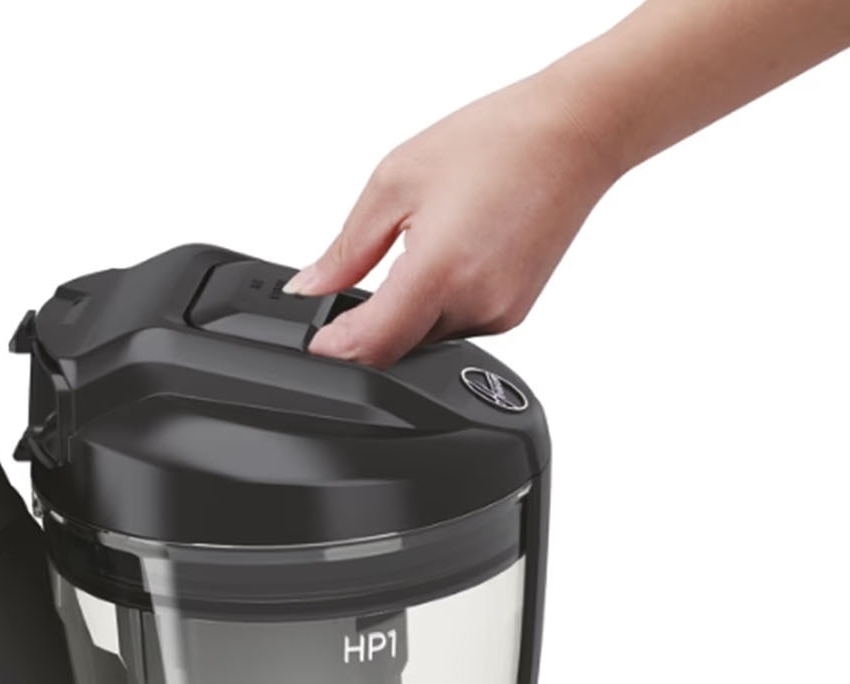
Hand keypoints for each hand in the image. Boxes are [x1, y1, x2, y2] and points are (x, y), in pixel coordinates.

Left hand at [285, 74, 622, 366]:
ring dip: (405, 314)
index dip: (333, 350)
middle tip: (355, 280)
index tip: (314, 340)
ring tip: (418, 250)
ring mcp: (500, 313)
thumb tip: (308, 288)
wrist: (577, 132)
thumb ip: (345, 250)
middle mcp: (475, 303)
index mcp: (439, 272)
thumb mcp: (394, 182)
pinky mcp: (515, 313)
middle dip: (367, 326)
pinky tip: (448, 257)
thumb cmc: (495, 141)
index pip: (370, 346)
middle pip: (395, 348)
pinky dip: (438, 305)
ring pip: (425, 340)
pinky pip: (457, 325)